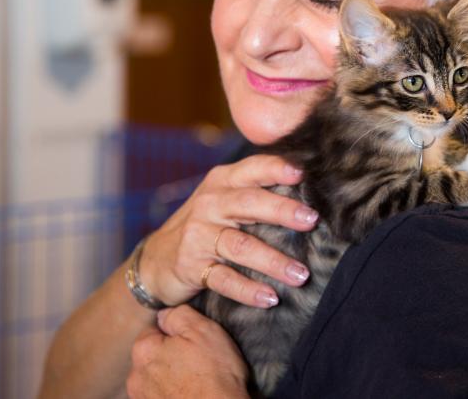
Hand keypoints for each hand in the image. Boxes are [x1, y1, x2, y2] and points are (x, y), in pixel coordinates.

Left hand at [127, 305, 248, 398]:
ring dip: (170, 376)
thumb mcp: (203, 330)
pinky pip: (160, 395)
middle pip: (152, 355)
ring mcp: (142, 398)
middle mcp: (136, 376)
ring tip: (195, 379)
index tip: (192, 339)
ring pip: (155, 377)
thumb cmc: (214, 374)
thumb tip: (166, 313)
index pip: (153, 329)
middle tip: (196, 359)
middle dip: (169, 354)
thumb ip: (179, 315)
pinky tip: (190, 392)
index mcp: (145, 349)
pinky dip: (172, 393)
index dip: (175, 332)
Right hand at [138, 154, 318, 306]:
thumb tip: (311, 189)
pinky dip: (248, 290)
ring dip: (273, 261)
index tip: (302, 173)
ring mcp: (199, 235)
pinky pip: (224, 279)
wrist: (155, 261)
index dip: (276, 169)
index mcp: (223, 181)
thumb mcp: (224, 199)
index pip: (252, 169)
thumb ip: (257, 190)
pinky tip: (270, 298)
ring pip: (241, 246)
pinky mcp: (191, 266)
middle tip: (312, 221)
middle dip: (282, 211)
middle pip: (249, 203)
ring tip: (301, 274)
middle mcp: (210, 203)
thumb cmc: (205, 224)